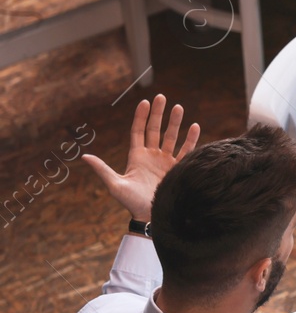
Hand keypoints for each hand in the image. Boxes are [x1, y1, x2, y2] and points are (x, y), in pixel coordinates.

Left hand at [82, 95, 200, 222]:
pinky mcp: (178, 168)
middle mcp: (152, 155)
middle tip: (161, 97)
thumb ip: (102, 169)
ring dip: (175, 122)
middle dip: (158, 113)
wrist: (151, 216)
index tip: (144, 102)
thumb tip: (84, 156)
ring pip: (171, 137)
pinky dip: (190, 139)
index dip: (140, 117)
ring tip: (179, 107)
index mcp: (136, 156)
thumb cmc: (131, 202)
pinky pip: (186, 150)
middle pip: (155, 129)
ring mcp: (166, 161)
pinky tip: (194, 126)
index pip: (138, 131)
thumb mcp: (114, 185)